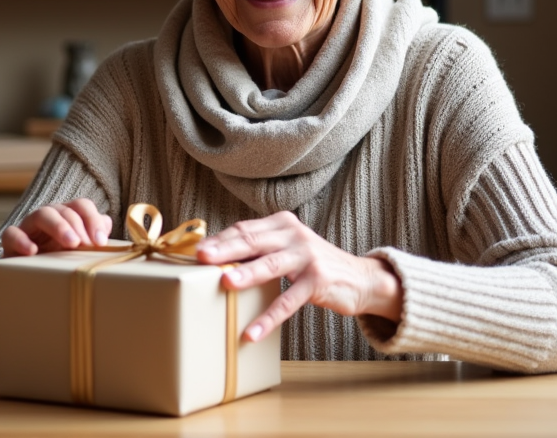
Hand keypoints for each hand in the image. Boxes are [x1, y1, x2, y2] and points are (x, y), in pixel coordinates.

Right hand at [1, 199, 112, 257]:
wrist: (27, 279)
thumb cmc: (57, 261)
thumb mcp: (77, 251)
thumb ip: (92, 237)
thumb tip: (106, 223)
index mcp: (67, 216)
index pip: (81, 206)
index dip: (93, 220)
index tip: (101, 241)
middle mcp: (49, 217)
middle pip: (64, 209)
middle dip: (78, 225)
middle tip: (87, 244)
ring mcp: (29, 227)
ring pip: (42, 214)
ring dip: (59, 226)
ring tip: (71, 243)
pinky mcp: (10, 242)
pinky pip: (11, 234)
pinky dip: (22, 240)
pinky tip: (32, 251)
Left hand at [196, 211, 402, 342]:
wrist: (359, 279)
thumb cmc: (313, 265)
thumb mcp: (288, 249)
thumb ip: (261, 249)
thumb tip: (218, 257)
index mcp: (282, 223)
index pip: (245, 229)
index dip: (221, 240)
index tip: (198, 251)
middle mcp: (294, 235)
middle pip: (254, 241)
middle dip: (226, 249)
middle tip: (202, 258)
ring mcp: (307, 256)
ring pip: (270, 265)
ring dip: (246, 274)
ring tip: (224, 284)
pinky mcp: (318, 281)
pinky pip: (288, 301)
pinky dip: (269, 317)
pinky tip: (252, 332)